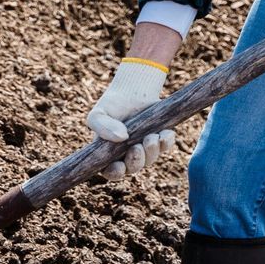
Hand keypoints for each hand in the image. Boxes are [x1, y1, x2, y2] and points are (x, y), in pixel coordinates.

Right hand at [86, 58, 177, 181]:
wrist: (131, 90)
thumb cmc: (111, 105)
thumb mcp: (98, 114)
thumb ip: (102, 126)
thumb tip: (122, 138)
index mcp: (109, 154)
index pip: (111, 172)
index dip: (116, 173)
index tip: (119, 166)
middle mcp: (128, 155)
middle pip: (133, 168)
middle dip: (136, 161)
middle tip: (136, 148)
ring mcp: (145, 148)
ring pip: (151, 159)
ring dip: (151, 151)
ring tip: (150, 136)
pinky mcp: (160, 139)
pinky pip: (166, 147)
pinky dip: (166, 142)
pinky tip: (164, 133)